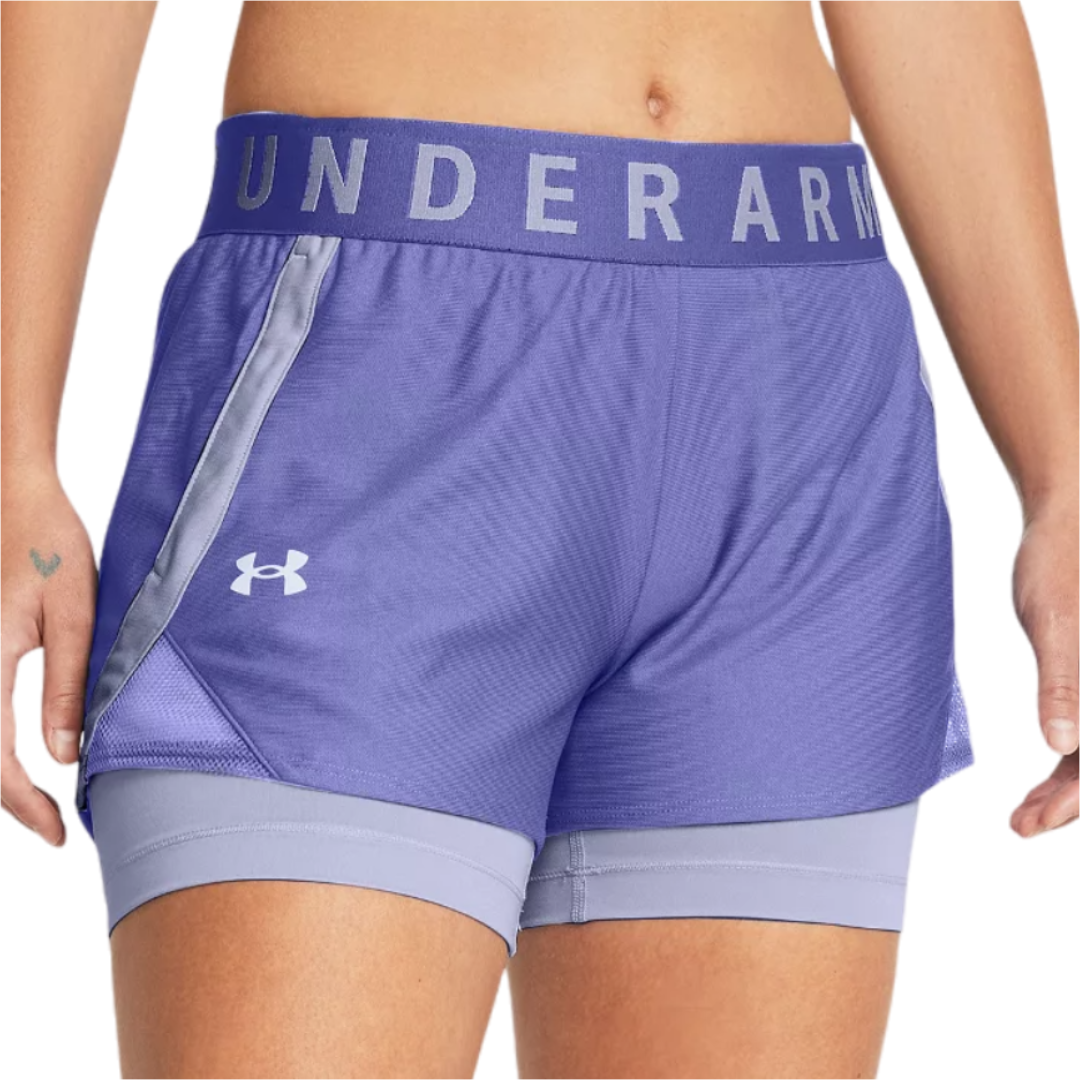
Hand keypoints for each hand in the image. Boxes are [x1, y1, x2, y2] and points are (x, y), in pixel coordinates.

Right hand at [1, 473, 95, 844]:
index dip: (23, 804)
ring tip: (36, 800)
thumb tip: (65, 755)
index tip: (57, 830)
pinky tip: (13, 753)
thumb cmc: (48, 544)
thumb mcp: (74, 614)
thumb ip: (67, 685)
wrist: (12, 495)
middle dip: (7, 798)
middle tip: (51, 822)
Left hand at [1010, 500, 1078, 836]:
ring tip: (1025, 816)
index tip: (1048, 817)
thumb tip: (1062, 745)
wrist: (1066, 522)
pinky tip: (1041, 786)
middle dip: (1074, 798)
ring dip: (1070, 788)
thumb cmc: (1061, 561)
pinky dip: (1069, 761)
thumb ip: (1065, 685)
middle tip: (1026, 823)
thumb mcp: (1055, 623)